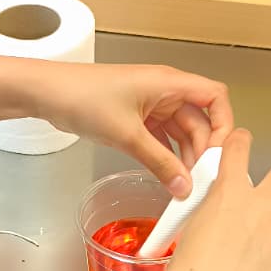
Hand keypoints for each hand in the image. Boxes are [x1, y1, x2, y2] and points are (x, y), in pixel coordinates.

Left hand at [31, 62, 233, 196]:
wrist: (47, 93)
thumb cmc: (83, 98)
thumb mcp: (127, 135)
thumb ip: (160, 163)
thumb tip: (185, 186)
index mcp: (169, 83)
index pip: (215, 98)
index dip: (222, 125)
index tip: (218, 156)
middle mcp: (164, 91)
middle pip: (199, 121)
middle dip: (201, 151)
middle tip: (199, 182)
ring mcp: (150, 104)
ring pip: (180, 133)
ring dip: (184, 157)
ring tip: (184, 185)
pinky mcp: (136, 117)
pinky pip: (161, 138)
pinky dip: (166, 156)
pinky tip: (167, 177)